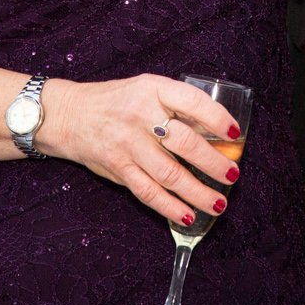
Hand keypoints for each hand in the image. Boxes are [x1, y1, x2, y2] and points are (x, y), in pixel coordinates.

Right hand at [39, 75, 241, 228]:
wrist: (69, 115)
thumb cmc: (115, 101)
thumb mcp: (146, 90)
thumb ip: (176, 107)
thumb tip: (215, 132)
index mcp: (152, 89)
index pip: (192, 102)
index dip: (217, 118)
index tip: (235, 134)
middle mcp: (140, 115)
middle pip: (184, 143)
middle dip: (213, 163)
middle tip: (232, 174)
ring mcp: (127, 144)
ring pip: (170, 174)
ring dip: (198, 192)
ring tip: (219, 202)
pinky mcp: (118, 168)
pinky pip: (148, 192)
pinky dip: (170, 207)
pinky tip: (187, 215)